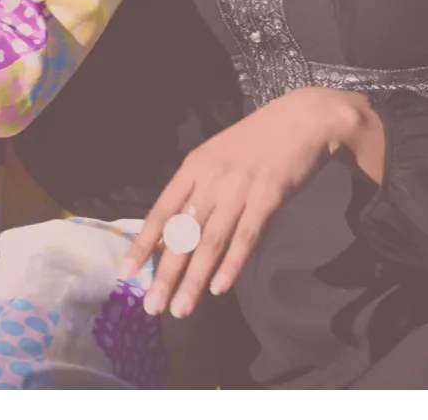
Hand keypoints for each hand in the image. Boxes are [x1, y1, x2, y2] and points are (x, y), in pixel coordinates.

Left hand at [119, 87, 382, 319]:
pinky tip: (219, 288)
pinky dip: (231, 264)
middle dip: (165, 273)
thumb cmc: (256, 142)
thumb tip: (175, 229)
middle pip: (183, 233)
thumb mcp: (218, 158)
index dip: (143, 244)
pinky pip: (245, 237)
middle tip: (152, 307)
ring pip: (210, 241)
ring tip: (180, 309)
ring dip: (194, 279)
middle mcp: (211, 178)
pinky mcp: (267, 197)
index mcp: (194, 167)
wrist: (302, 119)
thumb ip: (198, 190)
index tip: (126, 273)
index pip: (161, 211)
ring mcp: (239, 188)